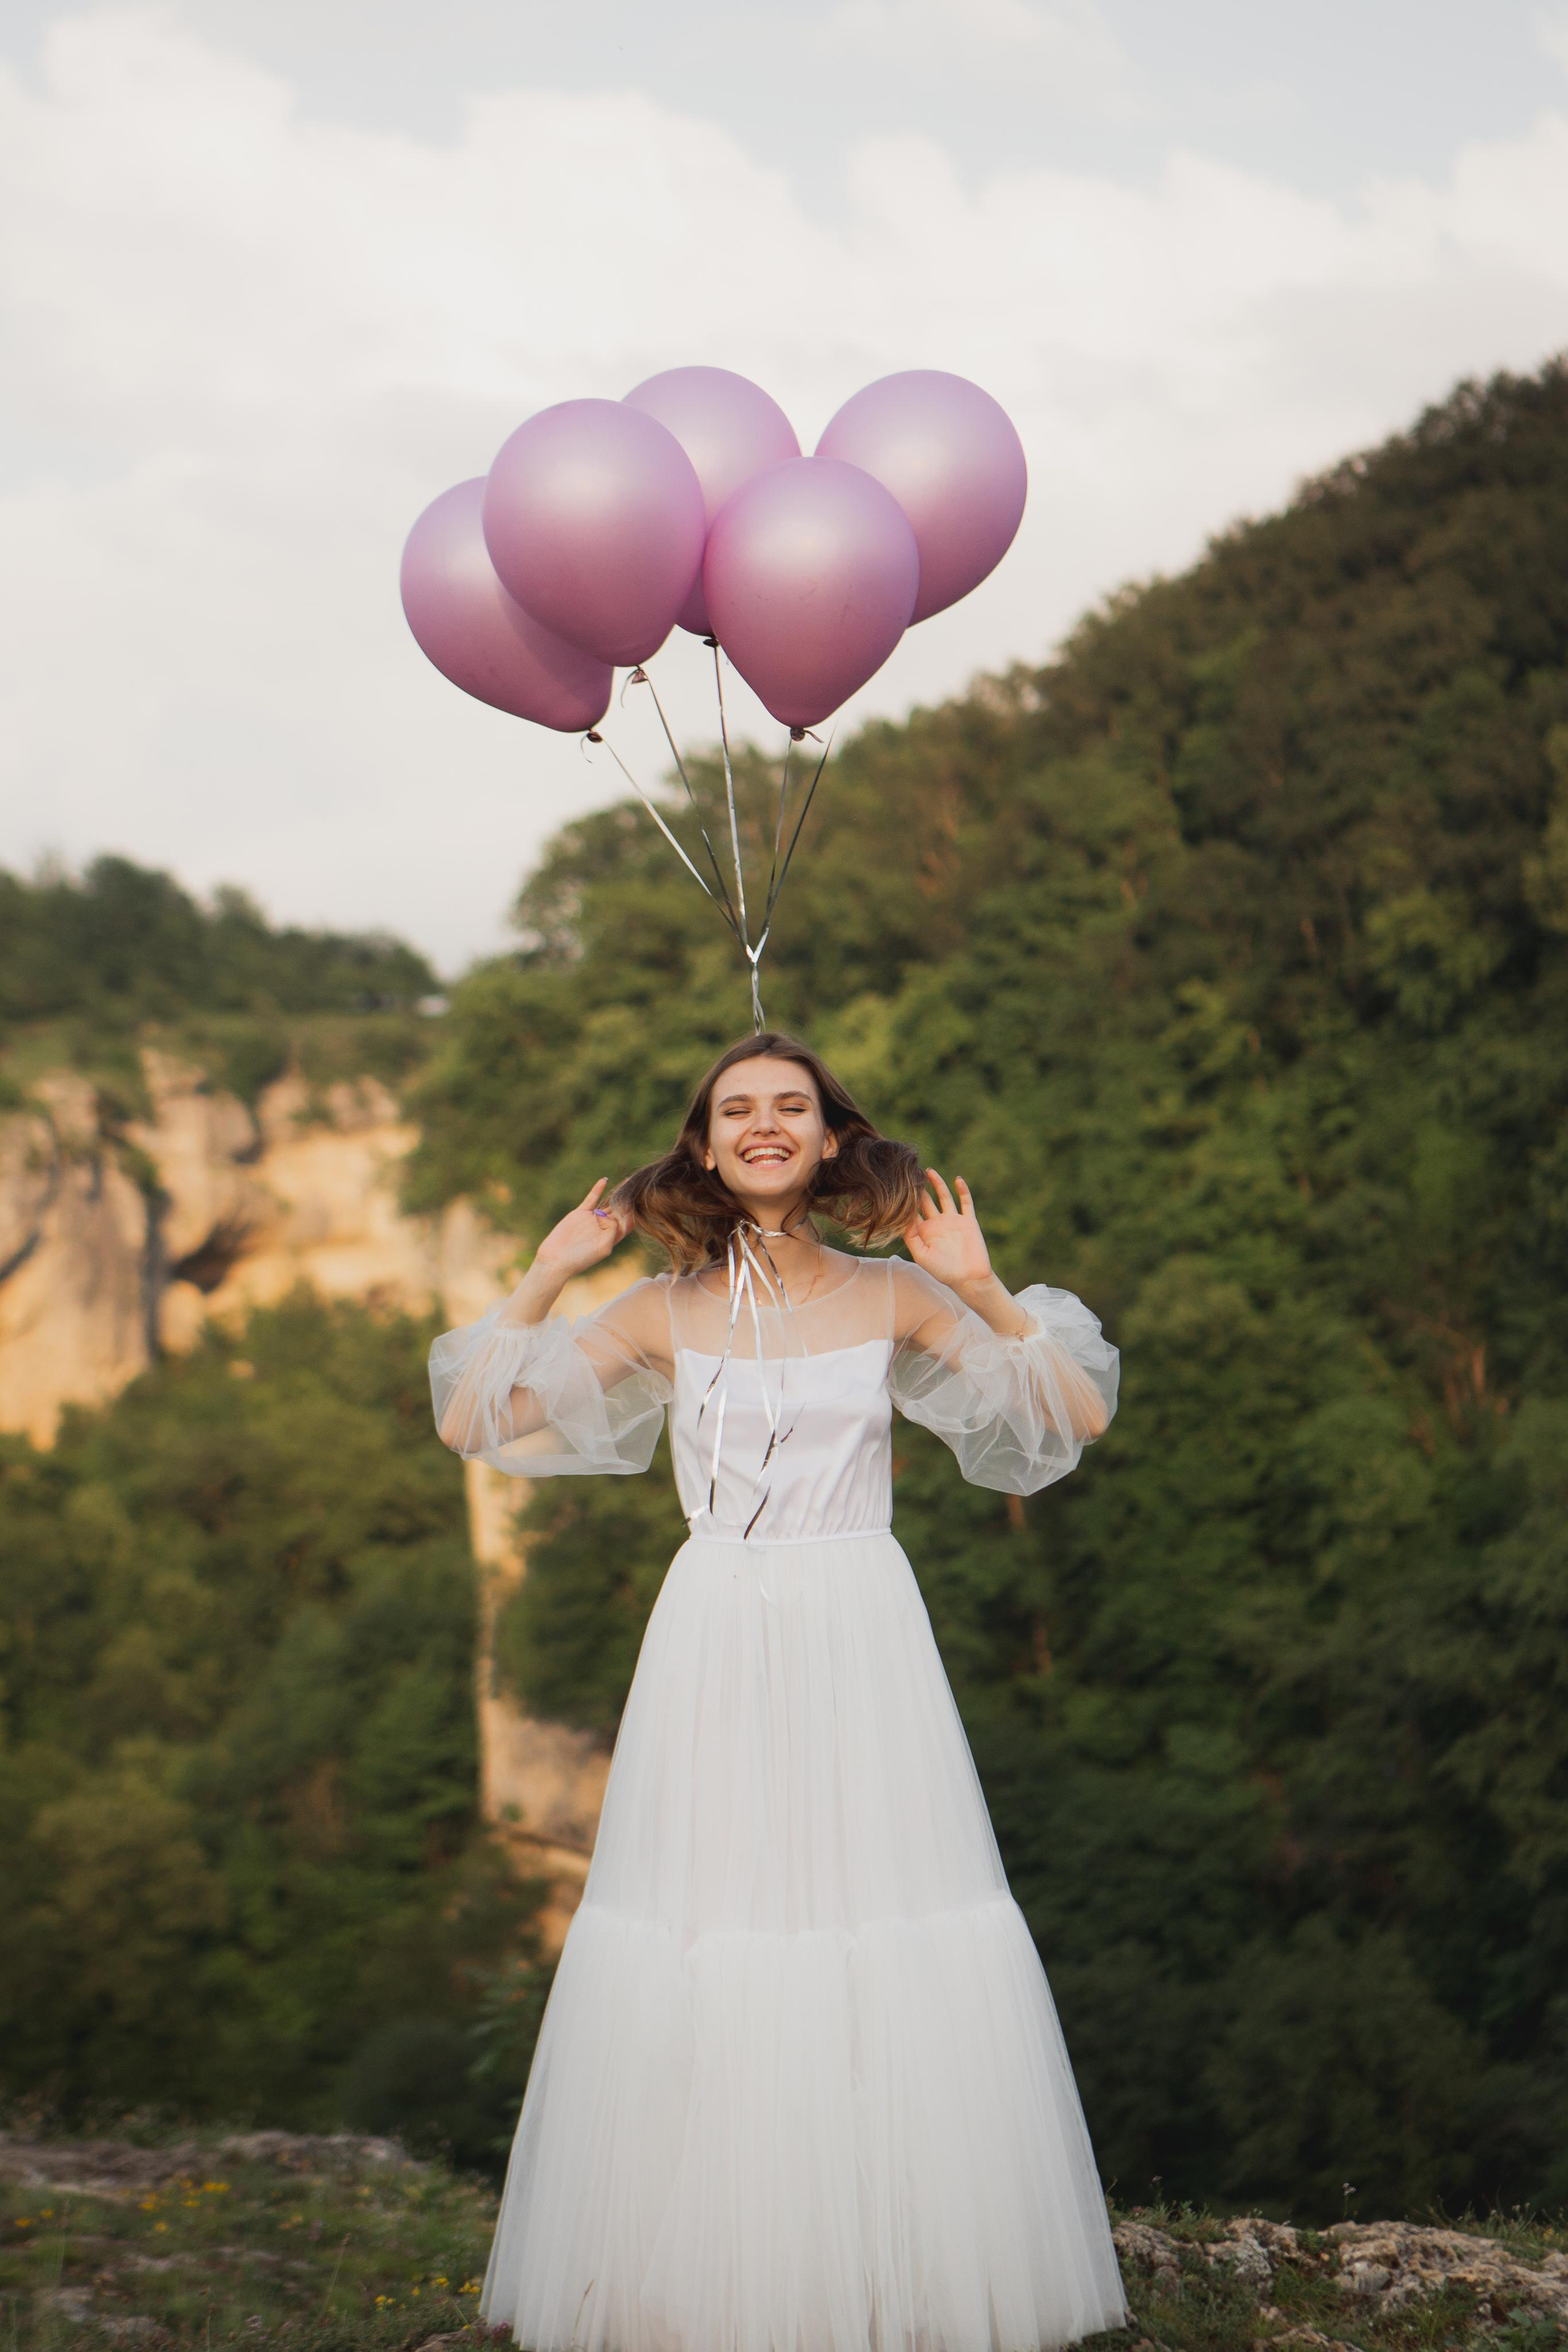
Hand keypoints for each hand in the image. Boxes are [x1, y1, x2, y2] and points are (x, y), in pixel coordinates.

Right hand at [532, 1178, 631, 1280]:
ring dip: (617, 1194)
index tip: (643, 1204)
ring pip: (607, 1203)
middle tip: (639, 1189)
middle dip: (628, 1202)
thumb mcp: (603, 1247)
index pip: (627, 1224)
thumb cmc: (580, 1259)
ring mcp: (592, 1219)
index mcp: (611, 1238)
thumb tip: (609, 1215)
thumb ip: (612, 1230)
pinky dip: (598, 1189)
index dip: (634, 1214)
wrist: (556, 1259)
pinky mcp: (580, 1213)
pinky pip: (591, 1199)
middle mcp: (603, 1228)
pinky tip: (604, 1180)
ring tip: (628, 1183)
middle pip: (619, 1212)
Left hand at [904, 1171, 993, 1294]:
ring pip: (944, 1197)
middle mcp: (938, 1223)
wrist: (969, 1278)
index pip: (913, 1212)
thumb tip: (903, 1219)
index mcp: (925, 1232)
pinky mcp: (968, 1220)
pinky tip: (957, 1179)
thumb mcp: (922, 1256)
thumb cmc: (943, 1271)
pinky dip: (962, 1190)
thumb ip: (912, 1238)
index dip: (906, 1200)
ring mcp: (954, 1220)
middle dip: (919, 1188)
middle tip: (910, 1171)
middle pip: (926, 1201)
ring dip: (937, 1183)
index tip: (896, 1185)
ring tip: (929, 1170)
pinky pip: (966, 1202)